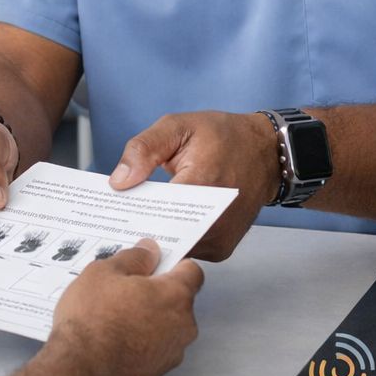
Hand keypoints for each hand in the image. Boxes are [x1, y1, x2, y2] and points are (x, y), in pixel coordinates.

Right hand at [48, 239, 203, 375]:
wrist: (79, 370)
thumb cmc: (92, 318)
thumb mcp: (103, 272)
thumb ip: (133, 258)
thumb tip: (149, 251)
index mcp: (175, 295)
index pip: (192, 271)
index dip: (172, 263)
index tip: (150, 263)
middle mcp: (183, 325)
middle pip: (177, 299)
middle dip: (156, 292)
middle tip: (124, 287)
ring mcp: (172, 352)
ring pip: (166, 324)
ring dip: (148, 317)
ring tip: (113, 315)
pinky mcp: (157, 373)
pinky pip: (155, 346)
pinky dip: (141, 339)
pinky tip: (113, 337)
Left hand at [108, 110, 277, 260]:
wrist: (266, 154)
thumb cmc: (224, 137)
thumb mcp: (178, 126)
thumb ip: (144, 149)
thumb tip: (119, 181)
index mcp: (204, 184)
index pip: (156, 211)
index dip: (130, 212)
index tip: (110, 211)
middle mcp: (215, 220)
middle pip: (164, 234)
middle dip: (139, 225)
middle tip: (117, 215)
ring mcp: (220, 240)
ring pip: (174, 247)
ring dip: (156, 233)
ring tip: (137, 217)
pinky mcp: (221, 249)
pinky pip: (187, 249)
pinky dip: (173, 237)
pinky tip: (161, 221)